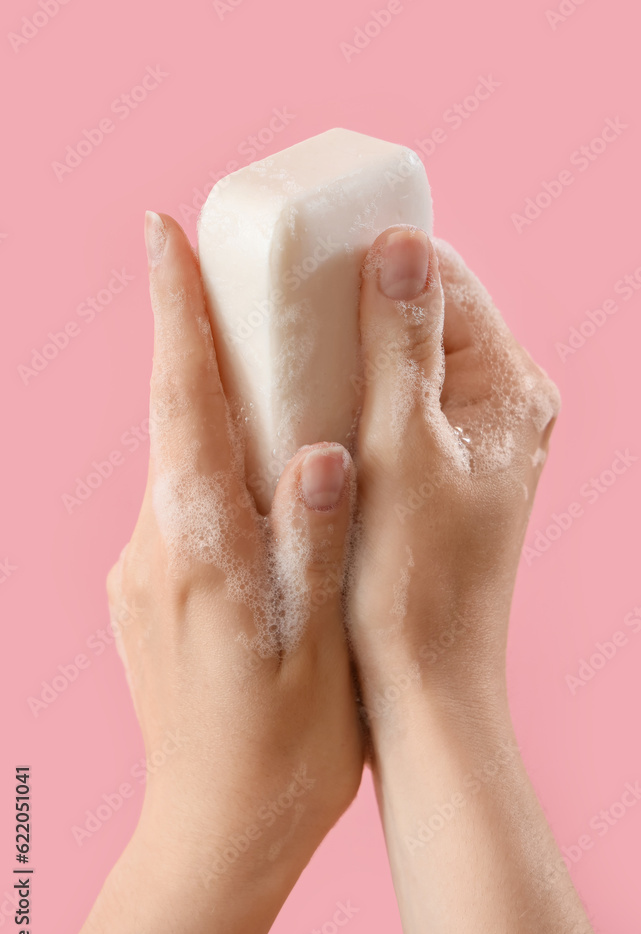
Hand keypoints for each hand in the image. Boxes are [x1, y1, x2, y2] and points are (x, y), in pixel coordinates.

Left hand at [43, 212, 362, 933]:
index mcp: (198, 544)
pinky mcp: (144, 598)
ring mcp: (139, 574)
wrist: (218, 829)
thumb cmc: (285, 743)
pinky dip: (208, 477)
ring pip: (175, 465)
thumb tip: (321, 450)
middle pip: (172, 419)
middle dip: (193, 344)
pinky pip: (175, 509)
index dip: (171, 310)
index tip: (157, 232)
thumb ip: (315, 539)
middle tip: (232, 288)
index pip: (178, 398)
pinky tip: (254, 496)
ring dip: (208, 415)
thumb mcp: (318, 640)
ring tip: (266, 390)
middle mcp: (153, 547)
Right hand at [346, 226, 620, 933]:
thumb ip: (402, 344)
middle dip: (356, 297)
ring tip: (285, 338)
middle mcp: (502, 404)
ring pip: (404, 355)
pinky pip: (393, 399)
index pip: (447, 280)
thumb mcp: (402, 450)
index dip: (379, 253)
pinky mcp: (438, 466)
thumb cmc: (415, 582)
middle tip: (285, 295)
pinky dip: (350, 386)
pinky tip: (303, 391)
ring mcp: (471, 436)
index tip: (309, 246)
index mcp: (511, 388)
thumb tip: (399, 241)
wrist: (421, 683)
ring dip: (348, 342)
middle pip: (425, 313)